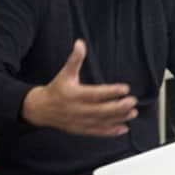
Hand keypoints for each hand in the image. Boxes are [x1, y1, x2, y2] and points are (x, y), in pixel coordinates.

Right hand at [21, 39, 137, 136]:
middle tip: (133, 101)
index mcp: (74, 94)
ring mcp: (80, 121)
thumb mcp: (65, 72)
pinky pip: (98, 132)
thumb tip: (80, 43)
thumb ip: (75, 59)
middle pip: (101, 110)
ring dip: (119, 118)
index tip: (125, 88)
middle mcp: (78, 110)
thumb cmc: (57, 88)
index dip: (111, 91)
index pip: (95, 94)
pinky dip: (112, 131)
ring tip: (133, 113)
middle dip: (119, 107)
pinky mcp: (81, 129)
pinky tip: (124, 128)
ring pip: (102, 122)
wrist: (41, 109)